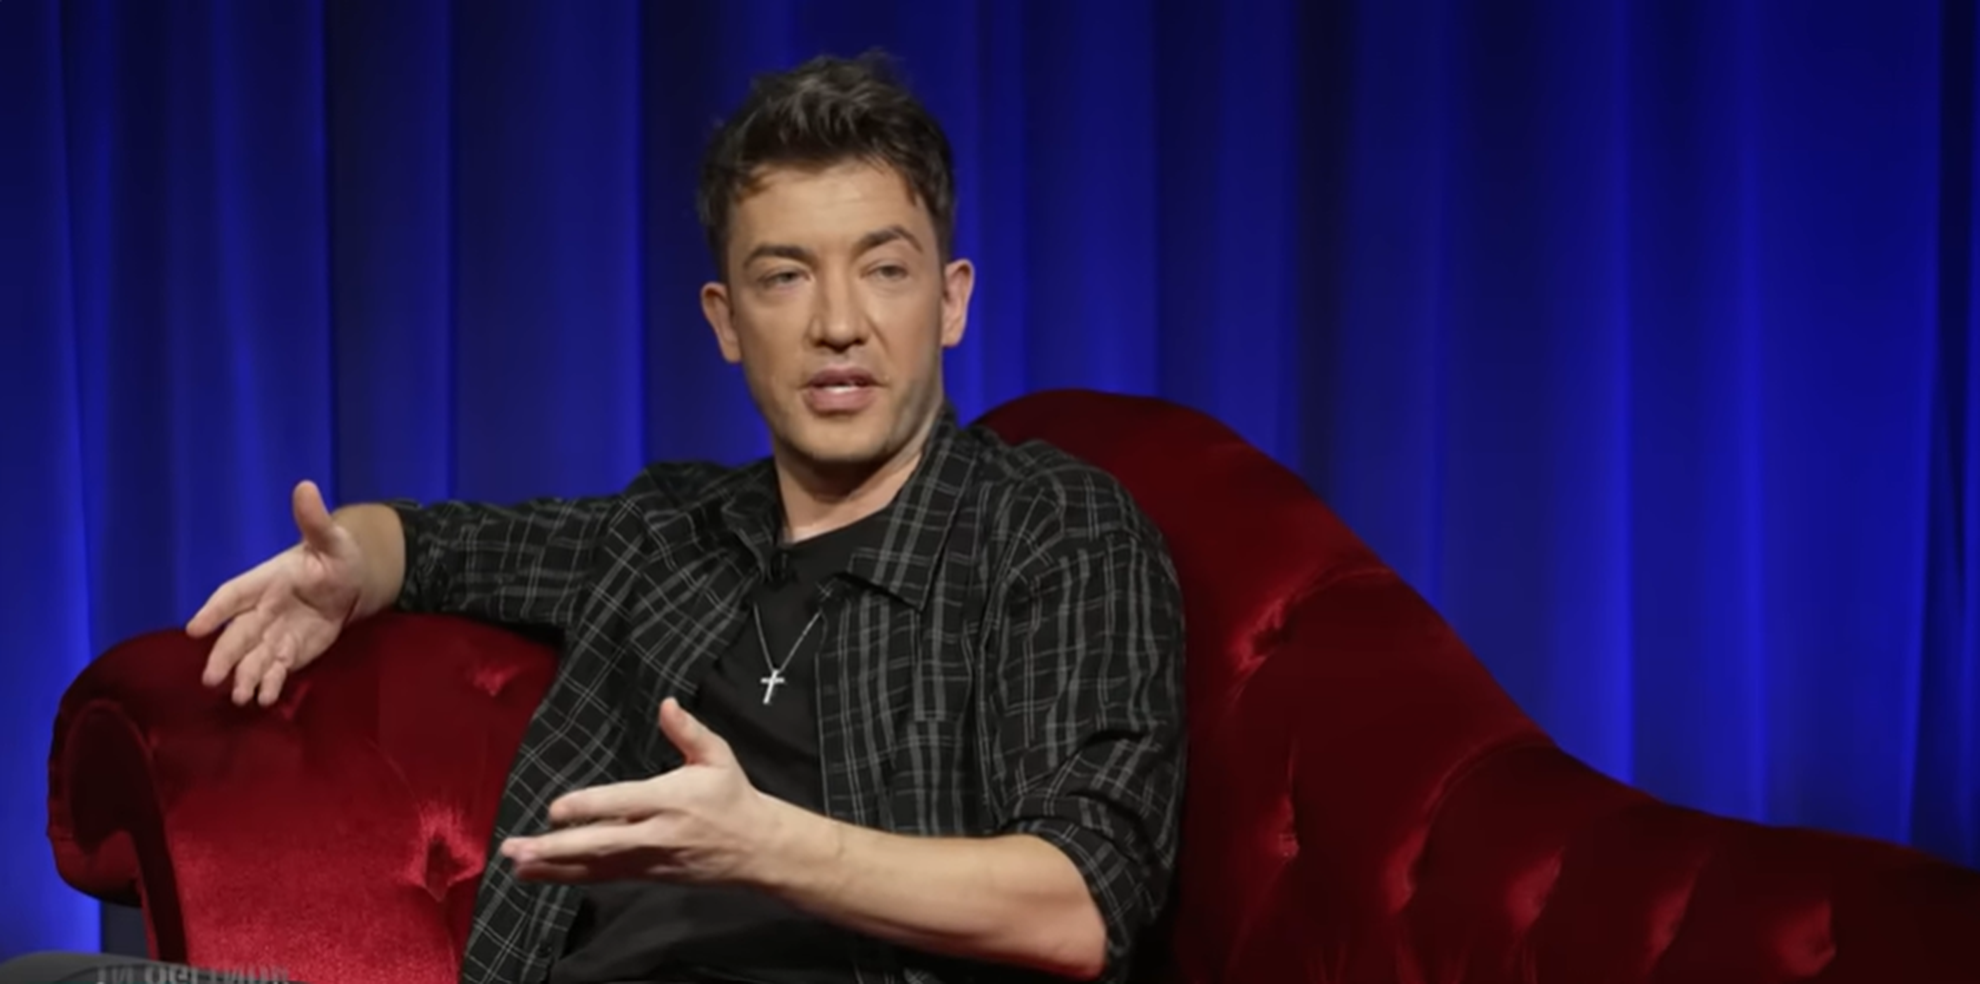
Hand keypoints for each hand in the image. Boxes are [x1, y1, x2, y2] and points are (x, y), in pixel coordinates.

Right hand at [187, 480, 365, 705]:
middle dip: (224, 655)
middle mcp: (262, 610)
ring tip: (239, 697)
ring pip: (252, 657)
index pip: (233, 595)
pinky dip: (269, 684)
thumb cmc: (334, 558)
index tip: (195, 628)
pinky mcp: (289, 653)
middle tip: (210, 678)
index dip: (215, 610)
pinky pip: (275, 670)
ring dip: (244, 677)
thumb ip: (314, 521)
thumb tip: (306, 486)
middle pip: (237, 635)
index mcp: (265, 580)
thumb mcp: (331, 539)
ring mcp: (273, 634)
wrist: (351, 584)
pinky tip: (265, 699)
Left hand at [501, 698, 789, 885]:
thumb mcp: (718, 757)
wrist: (756, 849)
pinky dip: (569, 876)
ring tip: (515, 863)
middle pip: (600, 843)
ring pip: (595, 865)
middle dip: (556, 847)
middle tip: (517, 847)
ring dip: (553, 866)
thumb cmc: (732, 796)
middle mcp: (655, 833)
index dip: (587, 808)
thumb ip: (689, 732)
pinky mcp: (645, 874)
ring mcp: (648, 859)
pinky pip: (602, 876)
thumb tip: (667, 704)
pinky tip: (538, 874)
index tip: (555, 811)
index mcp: (670, 800)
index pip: (622, 804)